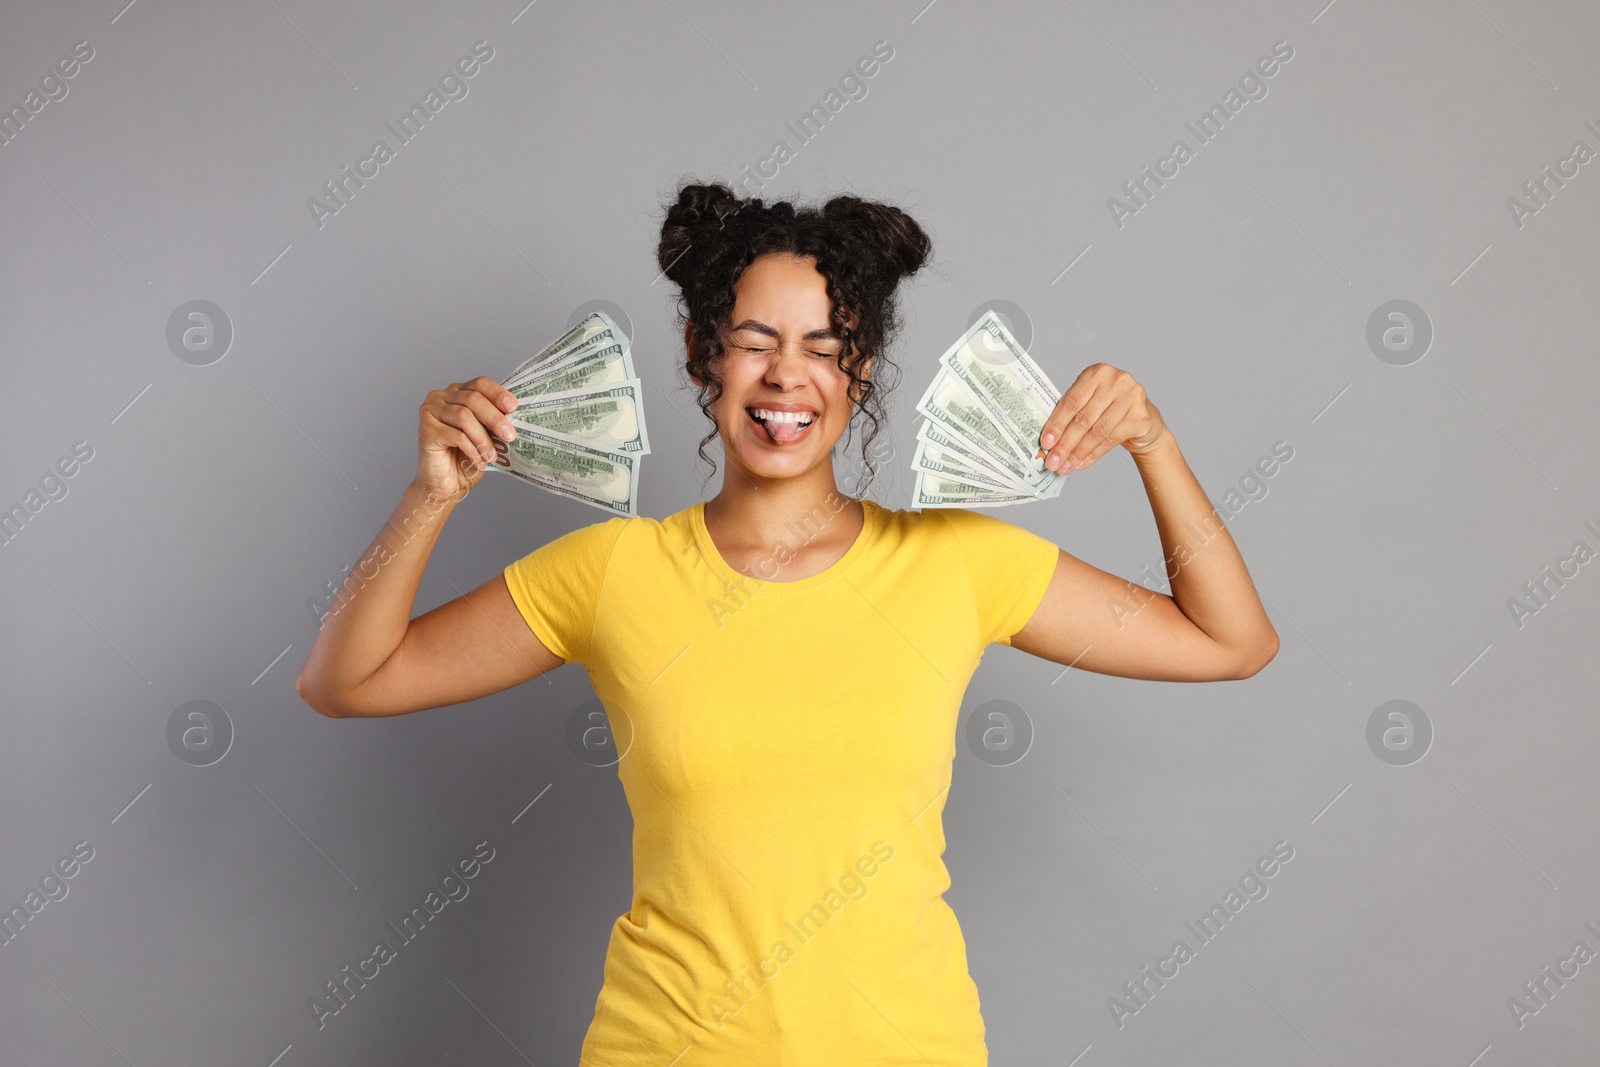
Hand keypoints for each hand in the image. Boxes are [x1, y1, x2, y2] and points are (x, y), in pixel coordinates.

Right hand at [416, 377, 518, 497]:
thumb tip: (516, 418)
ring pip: (464, 416)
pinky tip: (479, 461)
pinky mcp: (425, 429)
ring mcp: (430, 411)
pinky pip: (455, 435)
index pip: (480, 384)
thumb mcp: (486, 437)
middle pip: (473, 399)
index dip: (498, 394)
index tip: (513, 407)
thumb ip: (494, 422)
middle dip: (495, 418)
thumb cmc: (466, 460)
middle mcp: (441, 397)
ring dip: (483, 438)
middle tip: (510, 436)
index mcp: (458, 393)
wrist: (445, 485)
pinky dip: (471, 449)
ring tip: (491, 455)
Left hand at [1036, 363, 1166, 471]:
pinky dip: (1093, 454)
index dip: (1056, 424)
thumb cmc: (1110, 410)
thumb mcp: (1090, 403)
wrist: (1144, 420)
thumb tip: (1048, 440)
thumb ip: (1071, 414)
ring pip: (1097, 431)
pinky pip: (1111, 439)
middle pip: (1083, 418)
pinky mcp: (1141, 417)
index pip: (1071, 401)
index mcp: (1097, 373)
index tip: (1045, 442)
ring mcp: (1132, 397)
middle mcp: (1116, 381)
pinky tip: (1081, 463)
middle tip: (1052, 461)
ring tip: (1065, 466)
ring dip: (1077, 452)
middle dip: (1065, 443)